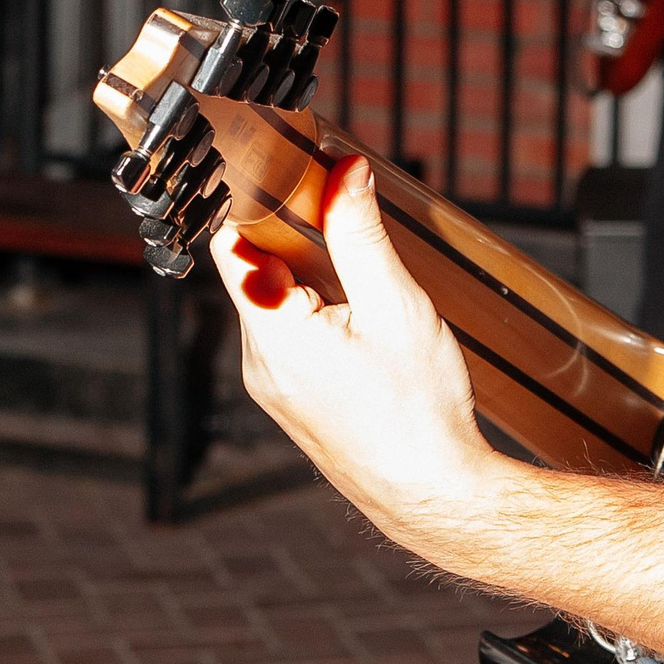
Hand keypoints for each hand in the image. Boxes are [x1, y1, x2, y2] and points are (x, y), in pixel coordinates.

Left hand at [211, 158, 498, 541]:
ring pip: (272, 303)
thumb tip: (344, 171)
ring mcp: (273, 386)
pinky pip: (287, 336)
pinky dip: (313, 310)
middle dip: (290, 233)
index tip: (282, 168)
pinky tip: (358, 314)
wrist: (434, 496)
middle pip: (252, 270)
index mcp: (273, 333)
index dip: (250, 199)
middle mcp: (259, 362)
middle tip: (335, 203)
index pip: (229, 242)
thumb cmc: (419, 411)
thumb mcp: (395, 307)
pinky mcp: (293, 402)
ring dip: (306, 274)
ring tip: (356, 266)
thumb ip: (361, 234)